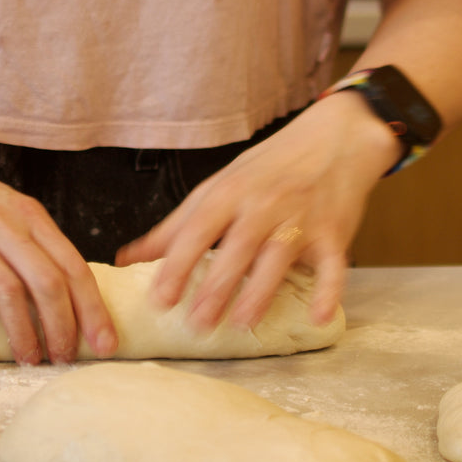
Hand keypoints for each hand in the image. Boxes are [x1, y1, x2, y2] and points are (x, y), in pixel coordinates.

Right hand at [0, 121, 117, 367]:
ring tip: (30, 361)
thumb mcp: (1, 201)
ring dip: (24, 335)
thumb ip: (26, 237)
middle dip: (64, 329)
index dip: (93, 310)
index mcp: (27, 213)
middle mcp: (2, 223)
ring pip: (9, 293)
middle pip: (49, 283)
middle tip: (67, 360)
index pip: (74, 266)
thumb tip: (55, 287)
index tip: (105, 342)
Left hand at [115, 92, 400, 329]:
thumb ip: (176, 226)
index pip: (197, 231)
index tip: (160, 299)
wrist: (334, 138)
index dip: (177, 266)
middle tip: (196, 323)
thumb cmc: (269, 168)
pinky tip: (317, 318)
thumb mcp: (219, 187)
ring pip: (278, 257)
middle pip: (236, 247)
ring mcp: (301, 219)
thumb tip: (127, 258)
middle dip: (216, 287)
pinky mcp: (334, 234)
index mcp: (229, 193)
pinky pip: (332, 266)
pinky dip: (329, 292)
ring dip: (259, 291)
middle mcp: (263, 204)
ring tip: (240, 323)